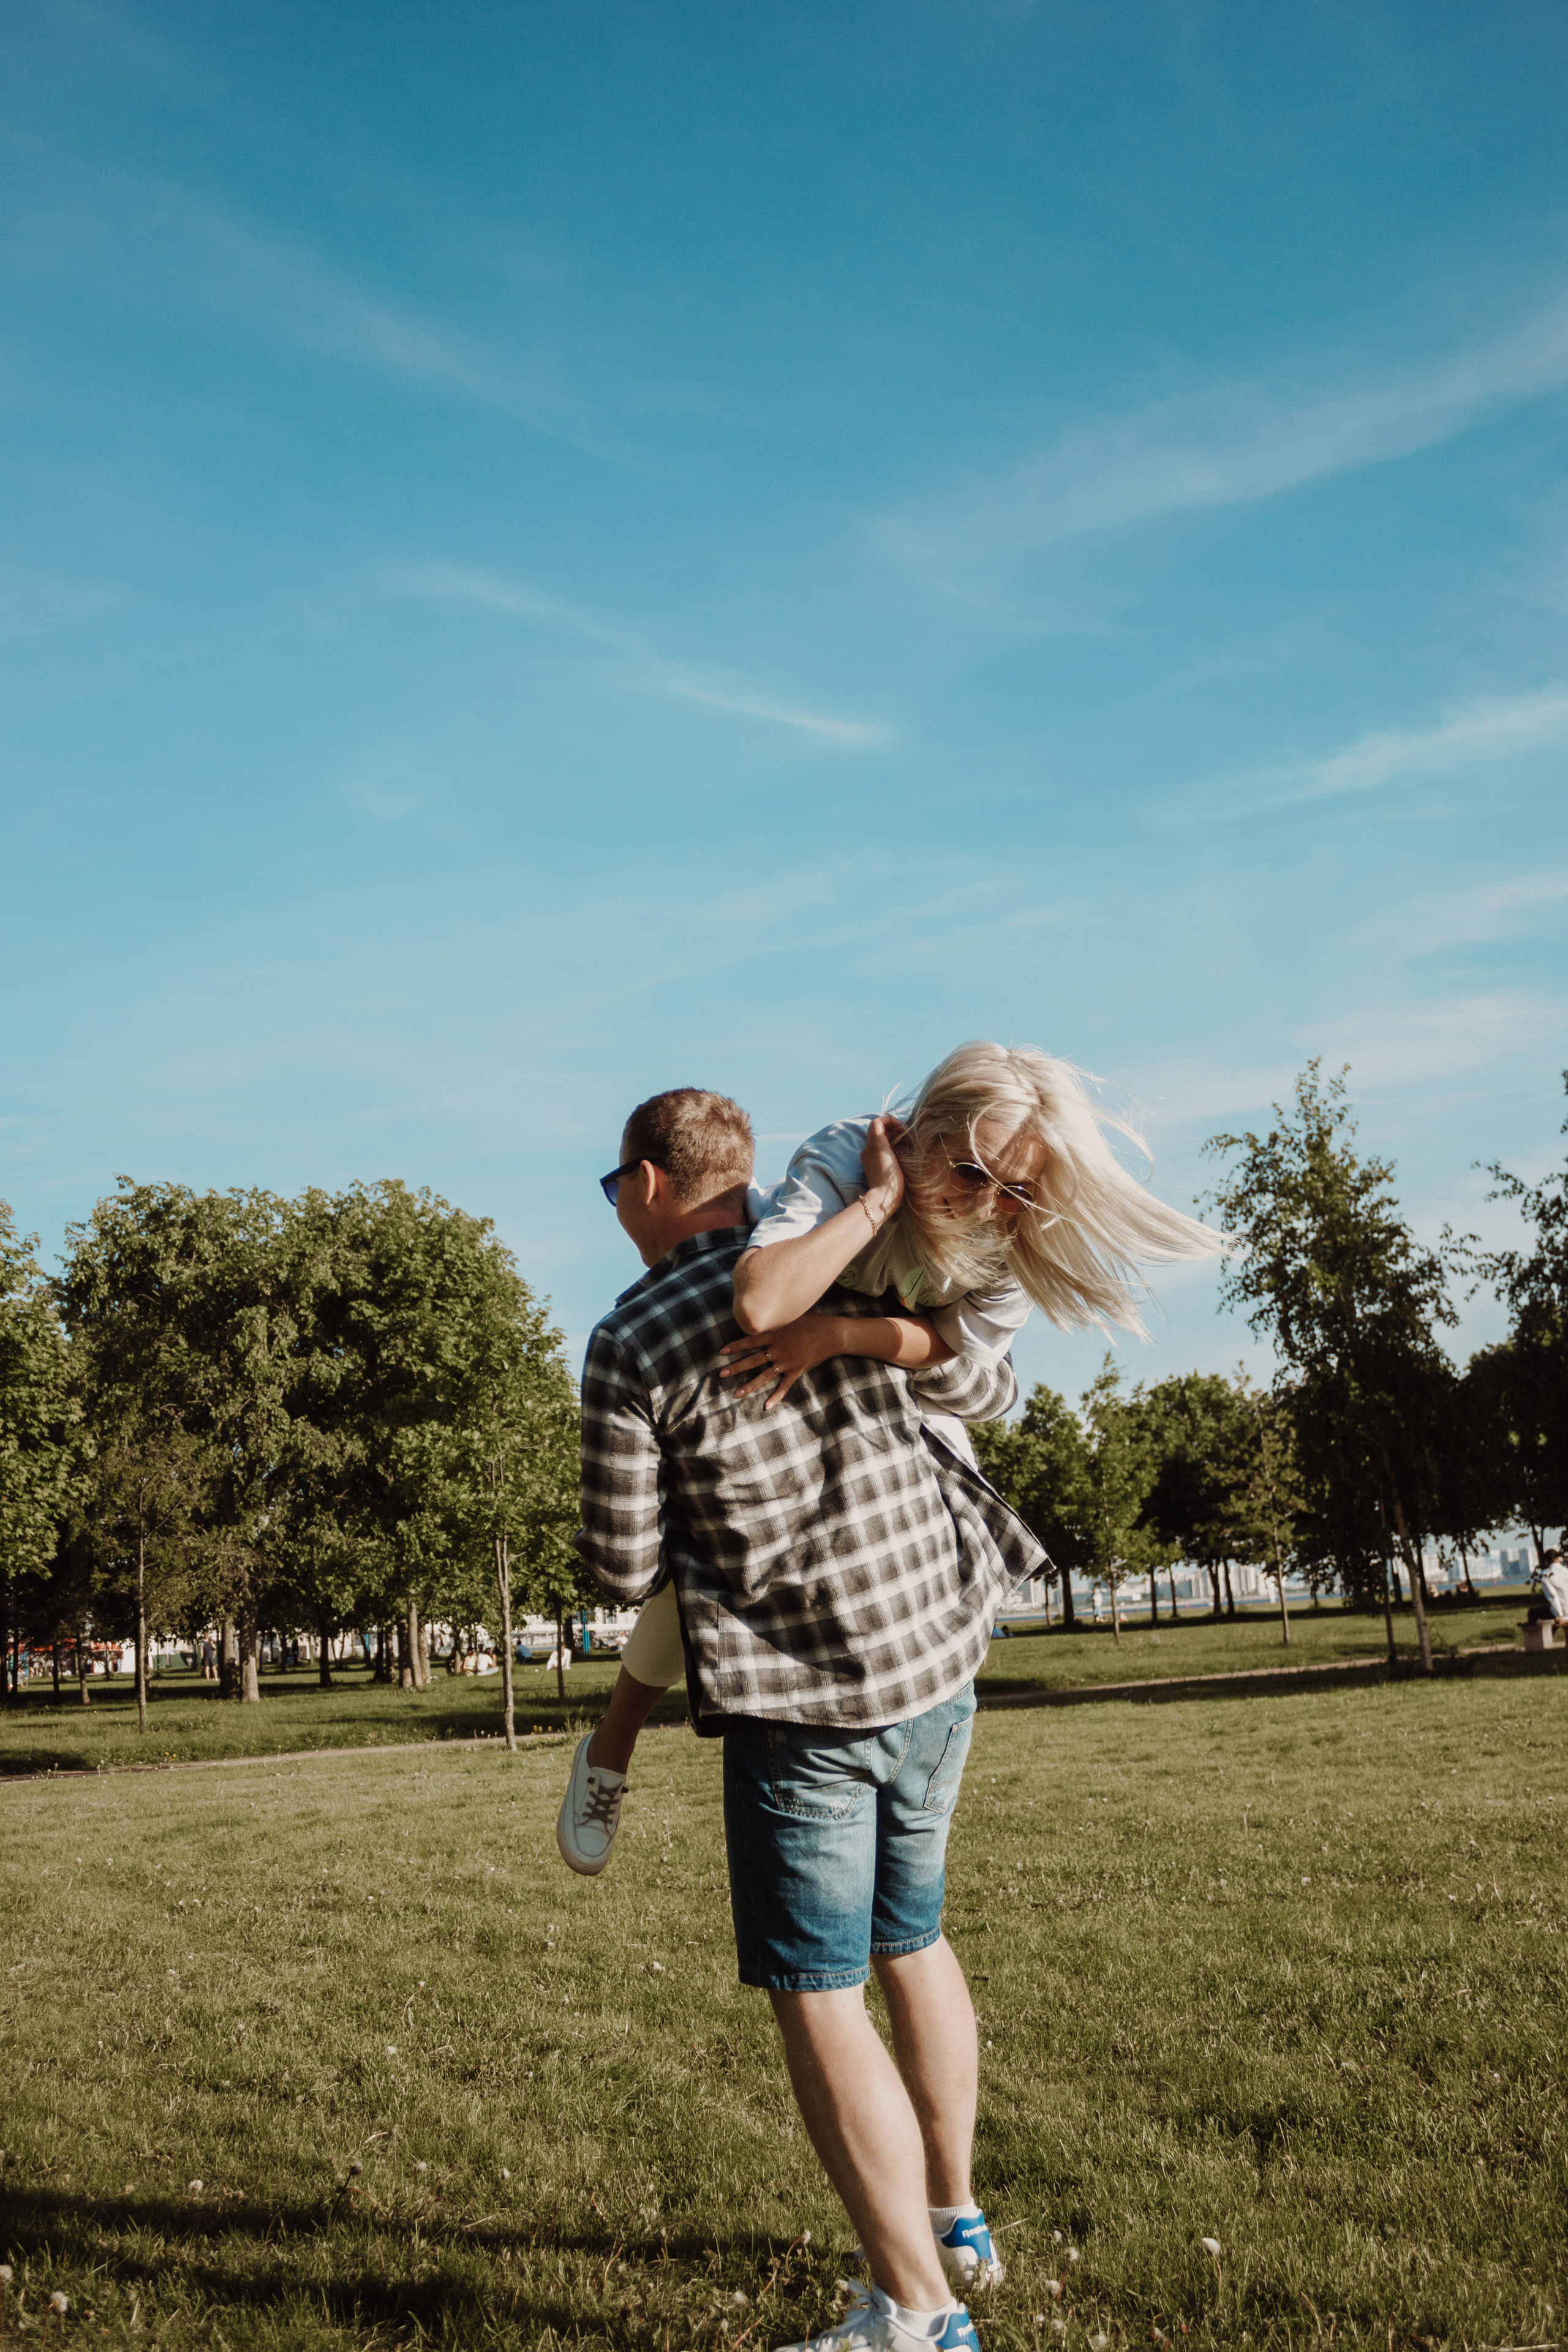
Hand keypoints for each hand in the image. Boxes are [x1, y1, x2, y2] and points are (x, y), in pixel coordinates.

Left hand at [718, 1313, 843, 1410]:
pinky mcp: (797, 1370)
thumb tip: (763, 1320)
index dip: (735, 1347)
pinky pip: (784, 1386)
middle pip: (753, 1360)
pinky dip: (776, 1397)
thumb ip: (776, 1322)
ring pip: (764, 1376)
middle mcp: (778, 1349)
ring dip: (749, 1386)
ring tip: (736, 1394)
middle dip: (736, 1368)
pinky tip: (766, 1407)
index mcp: (775, 1335)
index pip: (750, 1341)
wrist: (831, 1333)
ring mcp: (787, 1361)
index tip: (721, 1353)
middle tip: (721, 1374)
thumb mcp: (791, 1317)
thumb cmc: (812, 1322)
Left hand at [860, 1115, 905, 1229]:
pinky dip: (889, 1147)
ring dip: (891, 1137)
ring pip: (879, 1140)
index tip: (903, 1128)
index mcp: (871, 1144)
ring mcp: (870, 1159)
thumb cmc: (888, 1175)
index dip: (890, 1121)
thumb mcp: (884, 1150)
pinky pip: (880, 1151)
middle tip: (905, 1134)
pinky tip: (899, 1154)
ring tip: (904, 1143)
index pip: (877, 1122)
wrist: (883, 1198)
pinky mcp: (874, 1168)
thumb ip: (880, 1134)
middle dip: (891, 1128)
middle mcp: (868, 1149)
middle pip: (877, 1130)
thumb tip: (879, 1121)